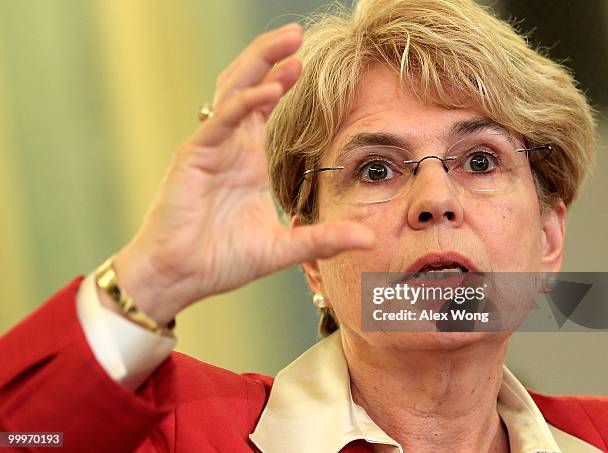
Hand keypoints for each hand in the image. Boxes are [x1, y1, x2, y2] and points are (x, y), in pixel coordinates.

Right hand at [107, 23, 373, 324]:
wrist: (180, 277)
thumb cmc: (221, 261)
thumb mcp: (282, 248)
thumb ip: (323, 239)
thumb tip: (367, 240)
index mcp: (248, 160)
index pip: (266, 107)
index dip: (284, 81)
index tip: (309, 62)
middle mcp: (230, 146)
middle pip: (249, 86)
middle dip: (271, 57)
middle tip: (297, 34)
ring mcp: (210, 148)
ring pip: (233, 92)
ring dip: (259, 65)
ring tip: (287, 44)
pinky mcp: (193, 157)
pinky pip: (220, 122)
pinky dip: (243, 105)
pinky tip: (268, 92)